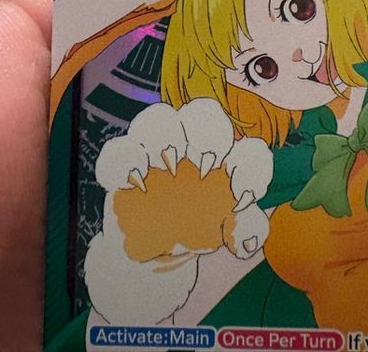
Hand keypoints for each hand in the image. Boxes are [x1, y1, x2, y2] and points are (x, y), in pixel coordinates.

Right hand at [84, 100, 271, 325]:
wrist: (152, 253)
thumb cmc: (195, 231)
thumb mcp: (224, 233)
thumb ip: (243, 230)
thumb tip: (247, 238)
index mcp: (224, 162)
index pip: (244, 146)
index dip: (248, 162)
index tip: (241, 193)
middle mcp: (192, 149)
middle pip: (202, 113)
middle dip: (208, 132)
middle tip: (208, 164)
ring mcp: (157, 154)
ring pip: (160, 118)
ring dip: (166, 135)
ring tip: (169, 167)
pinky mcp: (125, 168)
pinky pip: (119, 148)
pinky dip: (125, 159)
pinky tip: (136, 184)